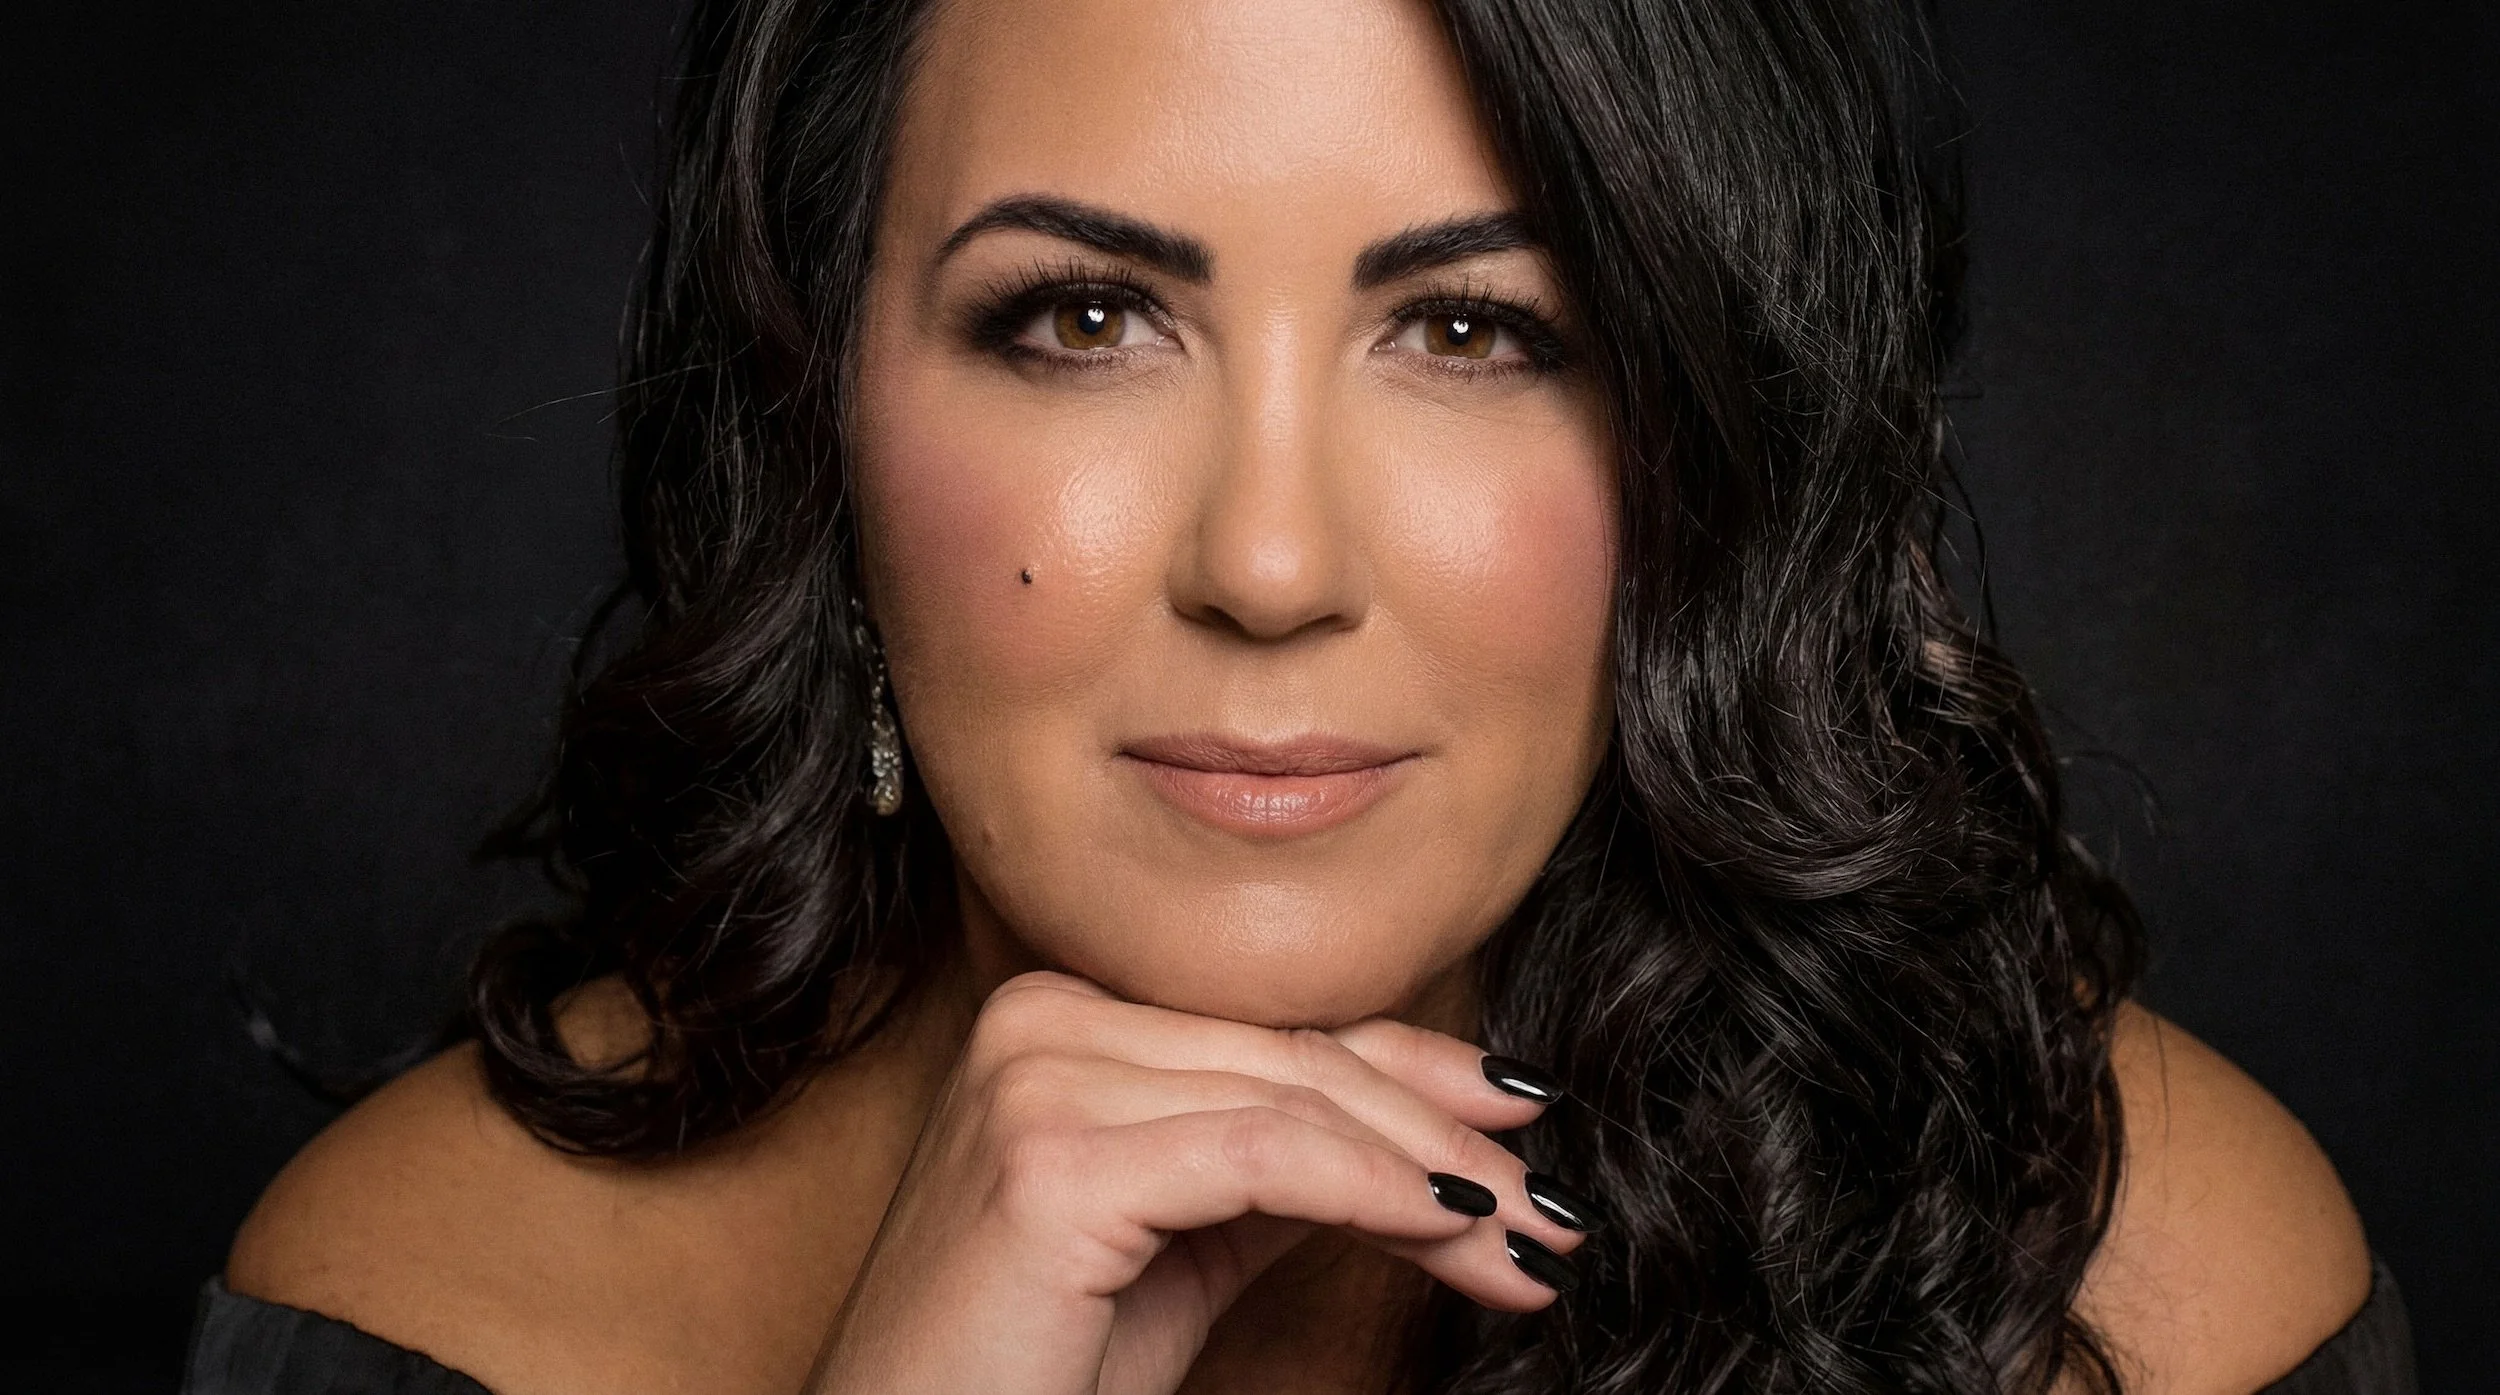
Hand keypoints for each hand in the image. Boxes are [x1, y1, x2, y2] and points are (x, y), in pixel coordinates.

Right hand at [805, 971, 1588, 1394]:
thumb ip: (1276, 1171)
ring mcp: (1036, 1077)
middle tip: (1547, 1213)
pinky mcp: (1051, 1159)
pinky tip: (1447, 1232)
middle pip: (1296, 1060)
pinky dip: (1374, 1193)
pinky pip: (1262, 1158)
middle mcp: (1039, 1019)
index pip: (1274, 1030)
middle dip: (1443, 1140)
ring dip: (1433, 1178)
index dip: (1414, 1074)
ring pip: (1294, 1104)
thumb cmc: (1031, 1370)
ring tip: (1522, 1246)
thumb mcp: (1181, 1247)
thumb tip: (1426, 1143)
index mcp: (1058, 1019)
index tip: (1519, 1125)